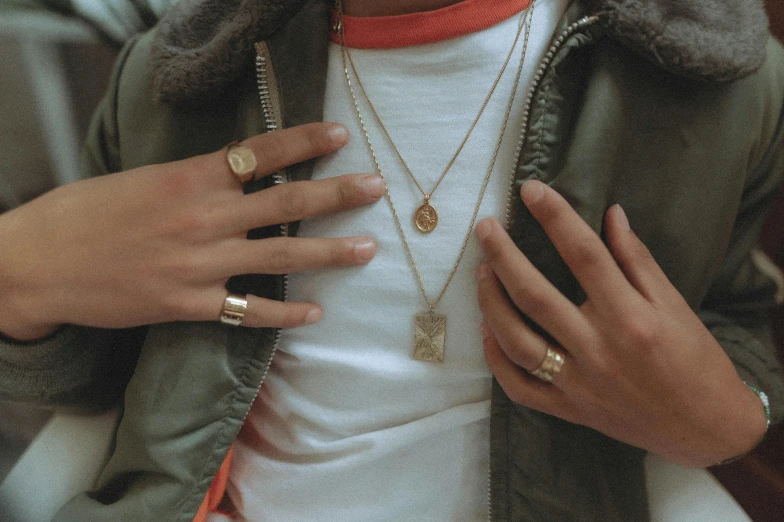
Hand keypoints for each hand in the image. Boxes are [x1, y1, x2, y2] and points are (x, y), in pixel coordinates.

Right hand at [0, 123, 383, 340]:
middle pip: (287, 204)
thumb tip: (240, 174)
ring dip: (329, 254)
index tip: (341, 136)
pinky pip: (249, 310)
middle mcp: (203, 218)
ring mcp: (199, 264)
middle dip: (338, 195)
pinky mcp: (188, 304)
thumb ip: (196, 179)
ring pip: (281, 257)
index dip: (306, 142)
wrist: (39, 264)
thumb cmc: (86, 213)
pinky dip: (286, 314)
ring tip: (366, 250)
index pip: (261, 152)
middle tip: (375, 188)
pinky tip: (316, 314)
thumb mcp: (143, 178)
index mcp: (190, 177)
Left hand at [475, 180, 767, 466]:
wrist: (705, 428)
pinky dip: (497, 359)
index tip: (531, 189)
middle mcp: (599, 349)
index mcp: (631, 317)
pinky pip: (519, 386)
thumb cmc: (695, 360)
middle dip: (503, 255)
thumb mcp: (674, 305)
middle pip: (535, 295)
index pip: (583, 254)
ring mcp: (578, 384)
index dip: (555, 217)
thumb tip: (611, 214)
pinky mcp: (568, 410)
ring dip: (491, 303)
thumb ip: (637, 260)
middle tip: (485, 227)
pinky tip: (488, 330)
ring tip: (481, 272)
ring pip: (516, 340)